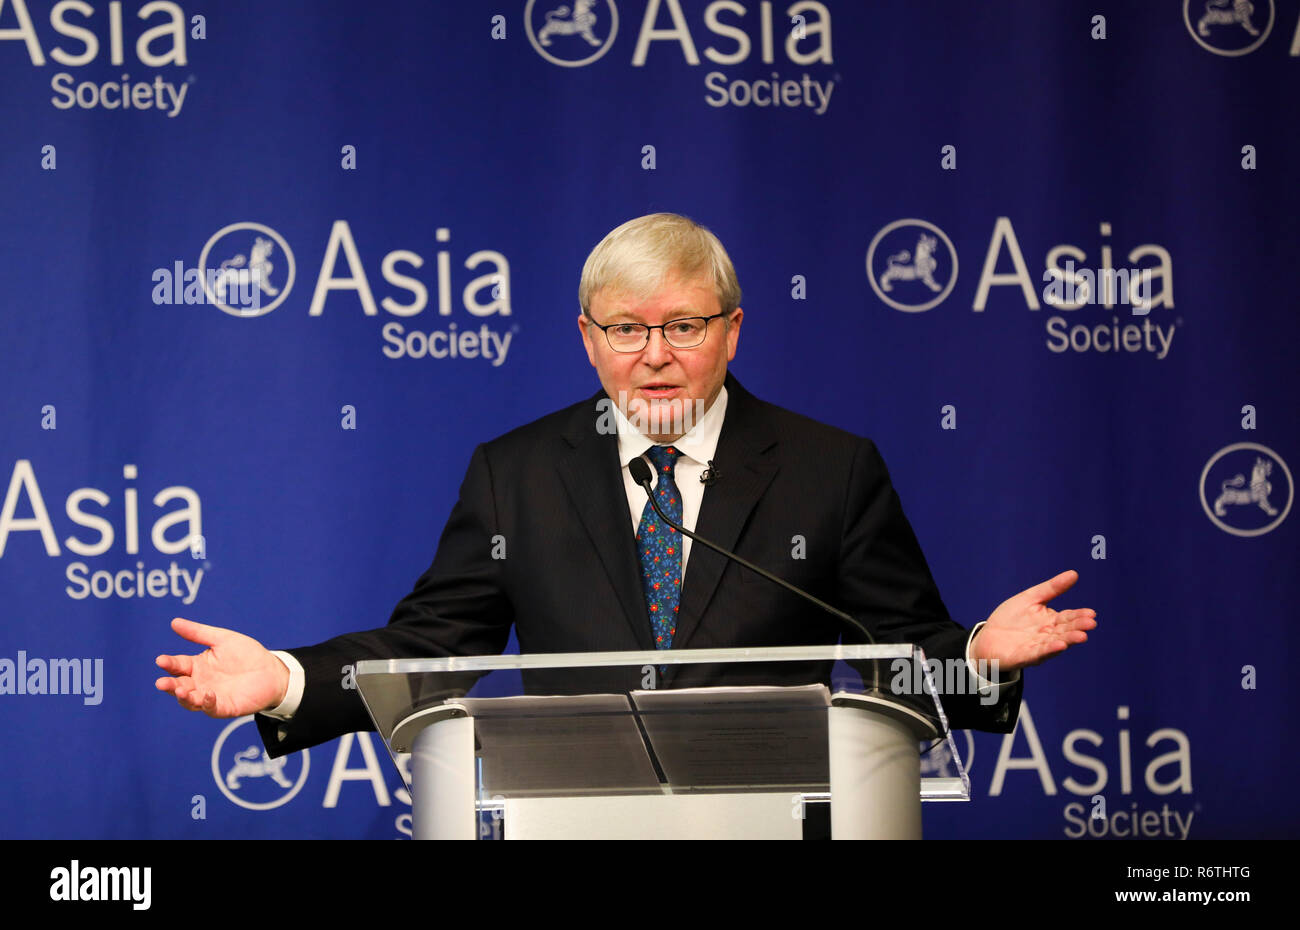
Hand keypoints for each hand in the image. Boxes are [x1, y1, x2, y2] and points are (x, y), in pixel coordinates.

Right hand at [155, 618, 288, 717]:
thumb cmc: (247, 653)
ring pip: (190, 700)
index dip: (168, 663)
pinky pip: (212, 708)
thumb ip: (198, 633)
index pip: (177, 665)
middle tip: (162, 682)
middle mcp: (200, 683)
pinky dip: (207, 703)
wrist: (271, 670)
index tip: (160, 660)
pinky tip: (207, 695)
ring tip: (181, 690)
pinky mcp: (224, 707)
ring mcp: (210, 696)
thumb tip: (174, 622)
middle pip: (179, 685)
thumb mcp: (222, 639)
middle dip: (169, 685)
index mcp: (197, 666)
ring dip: (184, 697)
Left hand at [971, 570, 1096, 672]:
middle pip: (1065, 631)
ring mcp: (1037, 647)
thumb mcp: (1030, 598)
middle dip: (1078, 627)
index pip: (1068, 618)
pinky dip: (1049, 650)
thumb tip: (1074, 574)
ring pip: (1055, 643)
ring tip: (1081, 636)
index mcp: (1050, 621)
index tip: (1092, 613)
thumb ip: (1052, 588)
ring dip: (1068, 640)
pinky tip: (1060, 645)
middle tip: (1091, 623)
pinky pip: (1038, 653)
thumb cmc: (1011, 618)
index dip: (1079, 616)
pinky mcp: (1024, 656)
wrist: (987, 637)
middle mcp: (1047, 635)